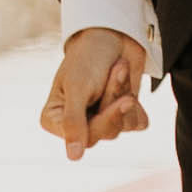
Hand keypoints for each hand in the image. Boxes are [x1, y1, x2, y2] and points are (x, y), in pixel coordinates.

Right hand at [39, 26, 150, 158]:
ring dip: (125, 93)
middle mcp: (76, 125)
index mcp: (54, 120)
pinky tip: (126, 78)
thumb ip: (74, 123)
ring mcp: (100, 120)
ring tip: (118, 68)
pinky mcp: (122, 115)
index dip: (105, 119)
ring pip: (123, 126)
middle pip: (107, 134)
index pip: (84, 139)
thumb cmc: (88, 57)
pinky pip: (137, 123)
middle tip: (118, 69)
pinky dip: (137, 101)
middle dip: (116, 100)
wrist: (112, 34)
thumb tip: (73, 157)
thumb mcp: (78, 88)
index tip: (121, 99)